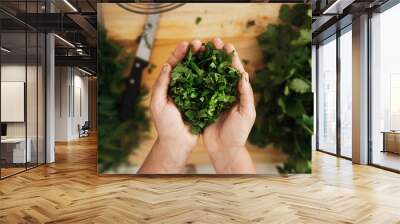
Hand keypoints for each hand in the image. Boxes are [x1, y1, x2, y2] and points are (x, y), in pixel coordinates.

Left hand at [138, 41, 202, 173]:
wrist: (177, 143)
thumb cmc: (165, 125)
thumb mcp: (158, 104)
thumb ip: (161, 85)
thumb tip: (167, 66)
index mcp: (168, 85)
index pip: (173, 65)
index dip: (179, 53)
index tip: (186, 44)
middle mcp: (180, 87)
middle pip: (187, 65)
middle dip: (194, 53)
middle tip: (201, 43)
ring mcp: (192, 93)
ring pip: (199, 73)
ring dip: (204, 61)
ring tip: (211, 51)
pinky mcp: (202, 100)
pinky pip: (207, 85)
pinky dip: (213, 76)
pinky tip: (219, 68)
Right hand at [203, 38, 256, 173]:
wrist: (224, 149)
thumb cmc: (239, 133)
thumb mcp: (246, 113)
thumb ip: (245, 94)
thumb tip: (243, 74)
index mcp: (238, 93)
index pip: (235, 71)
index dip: (230, 57)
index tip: (225, 45)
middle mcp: (226, 92)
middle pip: (221, 69)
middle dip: (217, 55)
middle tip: (211, 42)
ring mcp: (214, 97)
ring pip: (209, 76)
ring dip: (205, 62)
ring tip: (199, 50)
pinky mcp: (203, 104)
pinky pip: (199, 88)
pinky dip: (195, 77)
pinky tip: (189, 68)